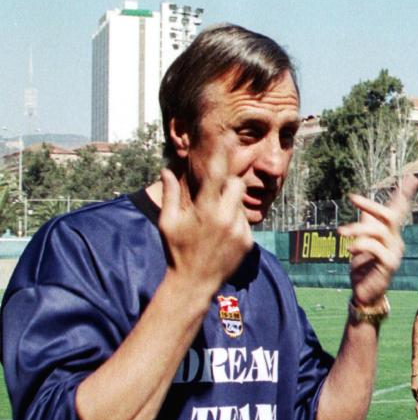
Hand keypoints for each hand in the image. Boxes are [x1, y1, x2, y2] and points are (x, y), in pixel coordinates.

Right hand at [157, 148, 252, 293]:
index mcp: (205, 210)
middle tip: (214, 195)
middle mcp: (226, 218)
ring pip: (240, 205)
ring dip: (229, 207)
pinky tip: (220, 237)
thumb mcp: (167, 222)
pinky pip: (245, 223)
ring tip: (213, 225)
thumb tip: (166, 169)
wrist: (194, 283)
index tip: (228, 136)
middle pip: (237, 185)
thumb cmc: (176, 250)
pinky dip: (235, 223)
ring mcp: (240, 231)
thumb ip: (170, 194)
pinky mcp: (248, 243)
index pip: (217, 174)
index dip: (223, 153)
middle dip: (228, 185)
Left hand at [338, 176, 417, 307]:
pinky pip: (375, 247)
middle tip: (352, 198)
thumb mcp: (361, 242)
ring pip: (379, 231)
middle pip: (390, 216)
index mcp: (390, 234)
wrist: (364, 293)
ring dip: (357, 229)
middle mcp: (396, 241)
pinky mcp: (389, 264)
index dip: (404, 194)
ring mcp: (395, 253)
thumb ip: (365, 225)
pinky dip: (360, 245)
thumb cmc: (364, 268)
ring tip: (341, 233)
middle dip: (371, 205)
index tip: (412, 177)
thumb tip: (363, 208)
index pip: (398, 210)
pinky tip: (349, 250)